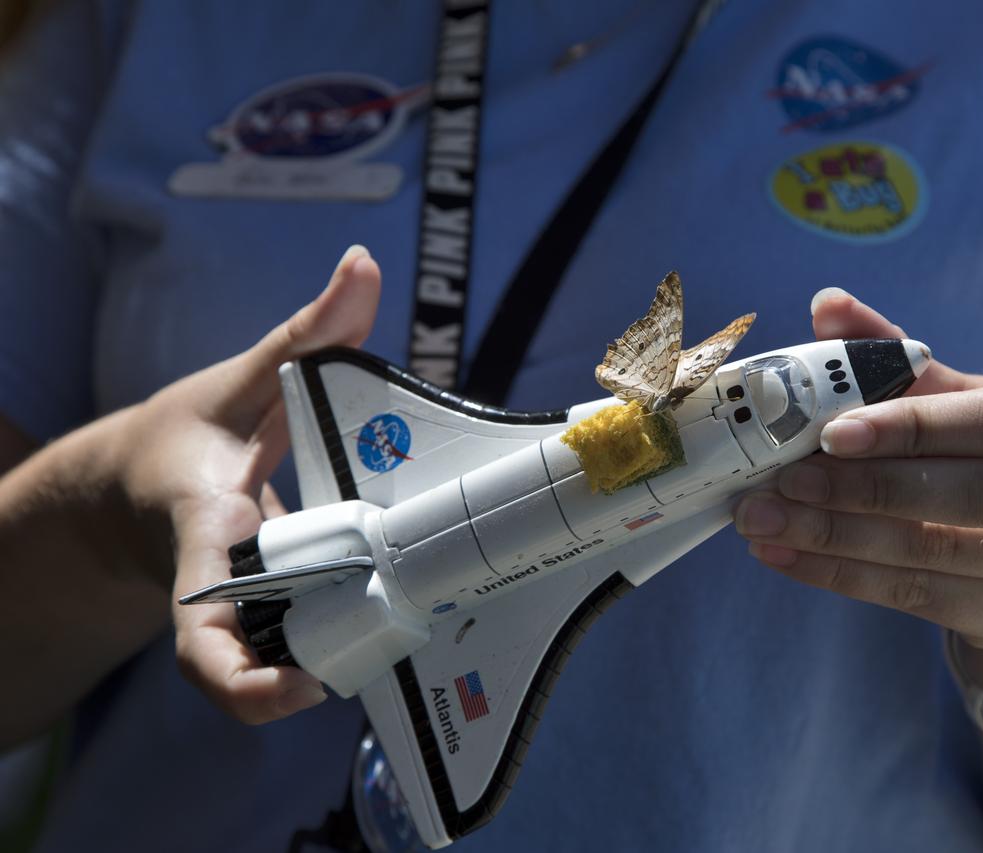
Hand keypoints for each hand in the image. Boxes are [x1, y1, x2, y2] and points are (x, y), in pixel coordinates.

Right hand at [122, 246, 381, 722]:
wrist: (138, 488)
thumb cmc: (186, 440)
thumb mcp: (239, 383)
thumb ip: (305, 334)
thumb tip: (364, 263)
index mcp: (205, 543)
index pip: (205, 635)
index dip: (247, 680)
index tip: (307, 688)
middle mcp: (219, 597)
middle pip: (252, 671)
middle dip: (316, 673)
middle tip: (397, 642)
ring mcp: (241, 620)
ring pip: (280, 669)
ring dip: (337, 661)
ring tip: (410, 631)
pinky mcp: (262, 624)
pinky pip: (298, 649)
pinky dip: (340, 642)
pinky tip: (399, 617)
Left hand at [735, 288, 982, 692]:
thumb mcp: (960, 396)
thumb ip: (896, 355)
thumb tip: (828, 306)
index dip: (910, 426)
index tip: (829, 432)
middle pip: (968, 494)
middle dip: (863, 489)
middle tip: (781, 483)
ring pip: (935, 554)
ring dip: (836, 538)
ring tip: (763, 521)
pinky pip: (918, 598)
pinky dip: (841, 575)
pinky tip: (784, 556)